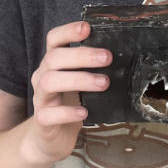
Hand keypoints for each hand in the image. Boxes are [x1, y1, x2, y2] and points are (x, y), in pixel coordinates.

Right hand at [28, 20, 110, 163]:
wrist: (49, 139)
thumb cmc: (70, 104)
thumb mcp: (81, 82)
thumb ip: (94, 69)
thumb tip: (127, 56)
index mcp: (53, 63)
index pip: (54, 39)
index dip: (68, 31)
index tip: (87, 28)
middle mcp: (43, 76)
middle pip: (54, 58)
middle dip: (81, 55)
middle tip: (107, 58)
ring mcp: (41, 98)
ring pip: (50, 82)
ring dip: (78, 80)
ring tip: (103, 83)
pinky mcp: (42, 120)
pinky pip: (49, 114)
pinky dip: (68, 112)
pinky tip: (84, 112)